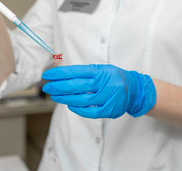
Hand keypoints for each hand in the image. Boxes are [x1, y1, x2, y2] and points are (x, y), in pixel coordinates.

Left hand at [42, 64, 156, 118]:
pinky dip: (78, 109)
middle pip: (76, 85)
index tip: (48, 74)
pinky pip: (91, 111)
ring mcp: (108, 97)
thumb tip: (61, 76)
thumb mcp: (101, 69)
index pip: (76, 71)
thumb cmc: (112, 78)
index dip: (60, 73)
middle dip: (58, 86)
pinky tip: (69, 105)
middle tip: (47, 87)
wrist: (134, 89)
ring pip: (81, 99)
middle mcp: (104, 82)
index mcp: (100, 70)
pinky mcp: (110, 109)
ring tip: (54, 96)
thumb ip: (84, 73)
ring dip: (65, 98)